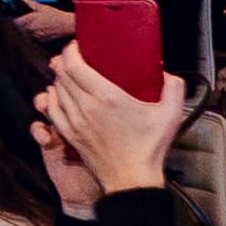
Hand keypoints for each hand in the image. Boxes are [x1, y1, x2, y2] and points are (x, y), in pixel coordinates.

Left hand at [37, 49, 194, 201]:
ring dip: (58, 78)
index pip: (74, 65)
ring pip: (55, 89)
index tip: (78, 45)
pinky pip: (51, 109)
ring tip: (68, 74)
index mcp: (106, 97)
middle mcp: (85, 107)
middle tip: (73, 56)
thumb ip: (174, 89)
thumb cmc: (149, 149)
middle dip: (63, 60)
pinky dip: (52, 98)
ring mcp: (74, 121)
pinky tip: (57, 94)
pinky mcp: (69, 134)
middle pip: (61, 74)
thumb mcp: (170, 115)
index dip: (71, 50)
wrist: (131, 179)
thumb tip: (168, 74)